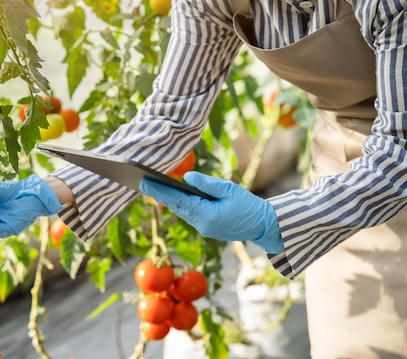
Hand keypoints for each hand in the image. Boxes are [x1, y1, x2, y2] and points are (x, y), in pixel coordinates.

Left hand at [140, 171, 283, 253]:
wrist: (265, 226)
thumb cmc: (249, 205)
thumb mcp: (229, 189)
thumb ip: (206, 183)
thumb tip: (186, 177)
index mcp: (206, 215)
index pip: (177, 200)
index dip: (159, 191)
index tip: (143, 182)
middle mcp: (202, 224)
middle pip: (176, 206)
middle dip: (159, 194)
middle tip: (141, 181)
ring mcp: (204, 228)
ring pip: (182, 211)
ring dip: (169, 199)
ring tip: (153, 186)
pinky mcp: (208, 229)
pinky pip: (191, 214)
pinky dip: (181, 204)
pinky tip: (173, 195)